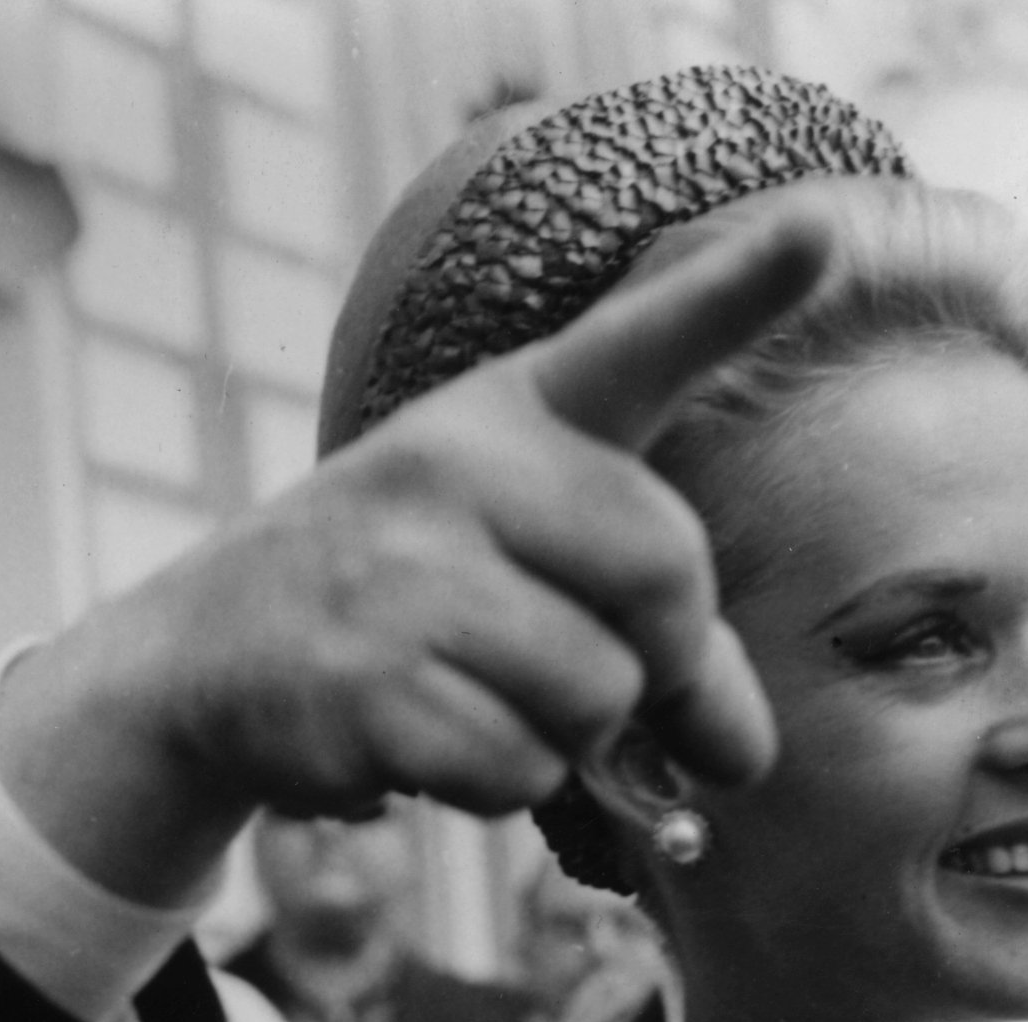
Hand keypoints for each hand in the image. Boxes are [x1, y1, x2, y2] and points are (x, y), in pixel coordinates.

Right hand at [0, 203, 833, 902]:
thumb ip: (659, 633)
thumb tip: (744, 757)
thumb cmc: (408, 600)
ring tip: (473, 692)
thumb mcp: (526, 565)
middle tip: (587, 672)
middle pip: (667, 581)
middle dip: (656, 663)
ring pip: (596, 696)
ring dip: (562, 737)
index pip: (638, 341)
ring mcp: (406, 570)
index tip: (820, 230)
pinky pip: (517, 769)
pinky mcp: (370, 682)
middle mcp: (461, 464)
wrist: (207, 653)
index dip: (734, 289)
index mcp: (516, 412)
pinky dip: (493, 784)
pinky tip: (424, 737)